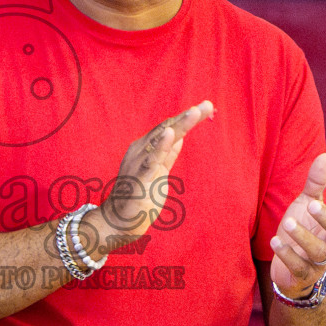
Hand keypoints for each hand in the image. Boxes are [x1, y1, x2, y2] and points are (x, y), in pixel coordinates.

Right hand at [87, 101, 214, 254]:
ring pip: (161, 139)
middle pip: (167, 128)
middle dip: (187, 117)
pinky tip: (170, 133)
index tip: (206, 107)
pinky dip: (161, 146)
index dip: (186, 118)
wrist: (118, 220)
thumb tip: (179, 137)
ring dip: (179, 125)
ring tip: (194, 112)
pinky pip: (151, 159)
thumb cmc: (138, 195)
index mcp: (146, 148)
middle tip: (207, 105)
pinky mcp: (140, 177)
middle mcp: (141, 150)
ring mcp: (139, 162)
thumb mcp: (158, 171)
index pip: (168, 128)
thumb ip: (167, 155)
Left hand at [268, 153, 325, 297]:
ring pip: (318, 252)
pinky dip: (287, 254)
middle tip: (312, 205)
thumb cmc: (303, 231)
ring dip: (303, 236)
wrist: (288, 269)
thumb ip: (316, 183)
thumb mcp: (306, 204)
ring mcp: (318, 262)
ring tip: (288, 222)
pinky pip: (299, 267)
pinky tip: (276, 241)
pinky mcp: (302, 275)